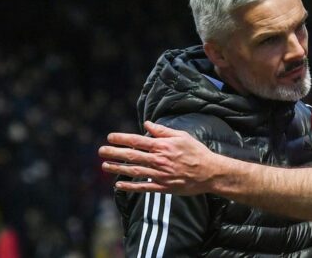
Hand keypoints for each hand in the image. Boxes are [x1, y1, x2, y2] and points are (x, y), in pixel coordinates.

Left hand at [98, 121, 216, 194]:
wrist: (210, 172)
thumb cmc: (197, 152)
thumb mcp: (182, 136)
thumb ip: (163, 131)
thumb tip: (147, 124)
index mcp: (163, 146)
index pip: (137, 141)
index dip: (122, 138)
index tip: (110, 137)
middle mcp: (159, 160)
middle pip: (132, 155)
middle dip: (114, 152)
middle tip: (101, 151)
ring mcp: (160, 175)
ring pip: (134, 171)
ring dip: (117, 168)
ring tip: (104, 165)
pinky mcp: (163, 187)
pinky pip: (143, 187)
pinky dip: (130, 186)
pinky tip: (119, 184)